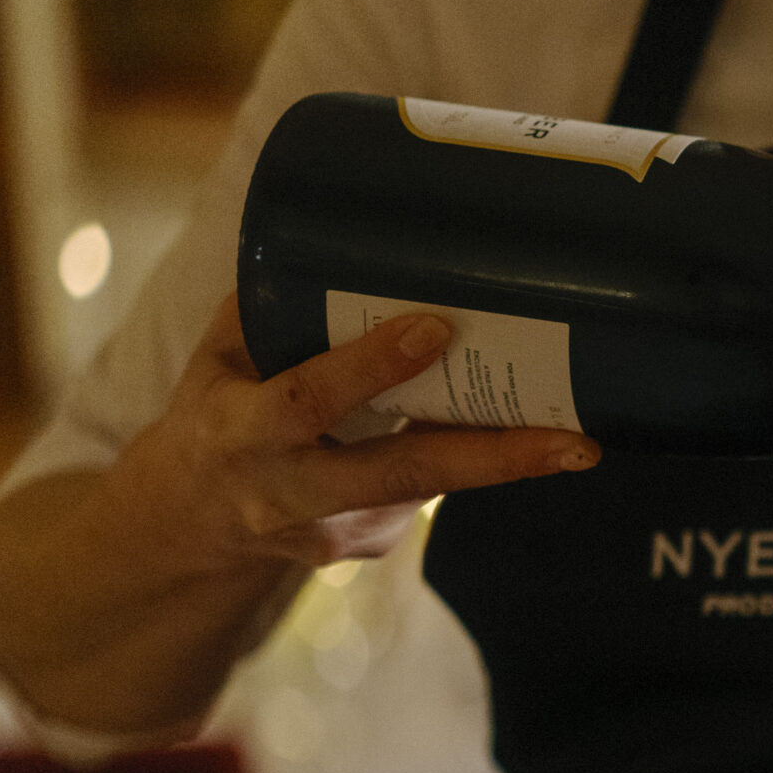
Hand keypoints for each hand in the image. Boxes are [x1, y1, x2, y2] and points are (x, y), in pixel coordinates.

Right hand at [129, 294, 598, 567]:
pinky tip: (521, 435)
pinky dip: (471, 457)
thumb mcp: (223, 355)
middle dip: (495, 457)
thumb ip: (281, 305)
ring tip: (579, 438)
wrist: (193, 521)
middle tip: (576, 443)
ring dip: (506, 459)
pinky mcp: (371, 543)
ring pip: (432, 485)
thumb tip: (365, 229)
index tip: (434, 329)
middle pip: (403, 474)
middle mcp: (291, 491)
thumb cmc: (220, 408)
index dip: (370, 367)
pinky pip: (430, 491)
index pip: (308, 399)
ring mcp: (336, 529)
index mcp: (242, 432)